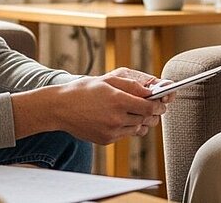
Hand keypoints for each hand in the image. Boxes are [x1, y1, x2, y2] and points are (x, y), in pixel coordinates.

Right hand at [15, 68, 167, 143]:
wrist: (60, 108)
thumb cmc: (83, 90)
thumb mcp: (108, 81)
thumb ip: (131, 85)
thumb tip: (149, 91)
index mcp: (118, 101)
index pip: (149, 107)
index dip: (158, 106)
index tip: (161, 103)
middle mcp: (116, 118)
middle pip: (145, 119)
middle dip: (151, 113)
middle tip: (152, 108)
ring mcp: (111, 131)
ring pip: (136, 128)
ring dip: (140, 121)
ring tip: (133, 112)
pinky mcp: (106, 140)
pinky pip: (124, 134)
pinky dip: (126, 127)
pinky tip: (118, 118)